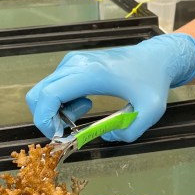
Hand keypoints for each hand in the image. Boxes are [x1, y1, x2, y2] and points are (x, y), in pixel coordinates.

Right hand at [25, 33, 194, 141]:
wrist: (155, 58)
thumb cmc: (153, 81)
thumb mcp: (151, 110)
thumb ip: (131, 131)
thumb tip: (107, 136)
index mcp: (90, 73)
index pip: (49, 95)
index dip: (44, 120)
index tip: (58, 136)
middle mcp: (75, 64)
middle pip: (38, 93)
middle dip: (47, 118)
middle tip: (69, 128)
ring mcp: (72, 62)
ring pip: (45, 91)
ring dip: (58, 111)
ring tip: (85, 111)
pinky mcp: (73, 64)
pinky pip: (55, 87)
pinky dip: (62, 102)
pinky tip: (85, 103)